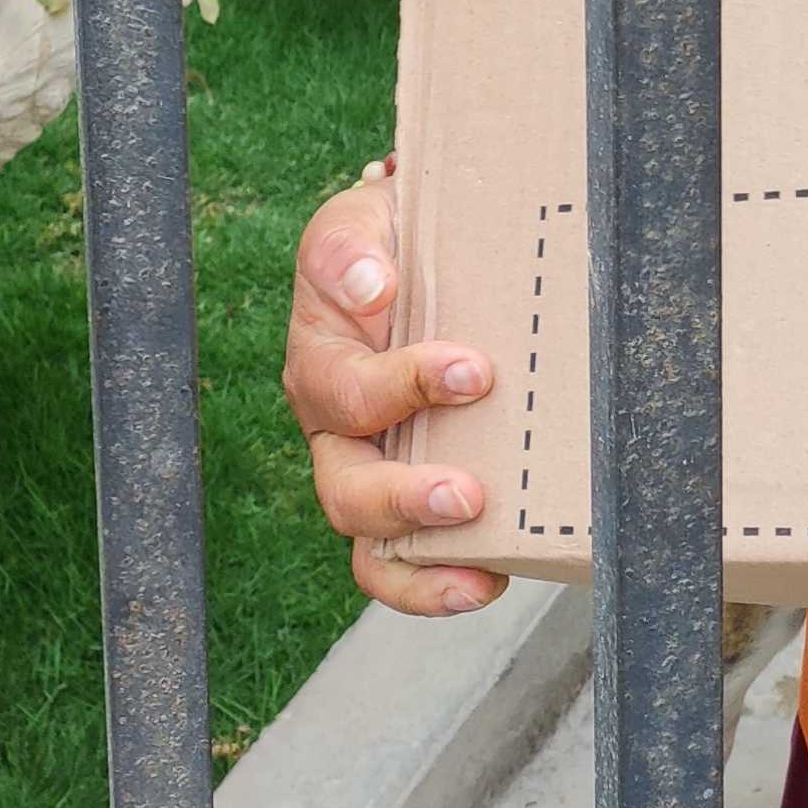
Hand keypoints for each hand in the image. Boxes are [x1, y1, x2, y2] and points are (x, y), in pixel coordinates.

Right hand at [280, 164, 507, 616]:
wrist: (417, 257)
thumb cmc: (390, 244)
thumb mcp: (362, 221)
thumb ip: (350, 245)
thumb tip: (371, 287)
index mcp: (322, 360)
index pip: (349, 389)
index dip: (405, 386)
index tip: (472, 370)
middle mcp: (336, 429)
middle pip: (345, 487)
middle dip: (404, 499)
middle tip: (468, 494)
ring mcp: (368, 471)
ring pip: (368, 542)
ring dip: (421, 562)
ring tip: (479, 572)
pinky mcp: (406, 503)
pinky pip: (401, 563)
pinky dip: (432, 586)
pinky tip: (485, 581)